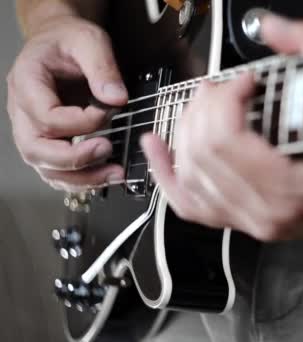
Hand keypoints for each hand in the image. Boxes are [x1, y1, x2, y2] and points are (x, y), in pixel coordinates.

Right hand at [7, 15, 126, 191]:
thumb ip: (103, 67)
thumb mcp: (89, 41)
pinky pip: (56, 170)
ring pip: (44, 167)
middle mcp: (23, 110)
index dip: (80, 122)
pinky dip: (80, 179)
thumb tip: (117, 98)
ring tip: (113, 173)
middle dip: (74, 159)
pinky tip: (104, 175)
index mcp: (27, 82)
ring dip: (80, 177)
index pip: (46, 117)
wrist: (60, 42)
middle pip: (35, 150)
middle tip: (106, 151)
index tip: (108, 112)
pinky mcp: (48, 140)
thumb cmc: (69, 40)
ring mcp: (32, 129)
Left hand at [141, 14, 302, 240]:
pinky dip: (168, 176)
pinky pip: (191, 205)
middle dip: (204, 108)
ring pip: (190, 176)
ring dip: (186, 132)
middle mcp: (270, 213)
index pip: (227, 138)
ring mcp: (255, 222)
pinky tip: (156, 149)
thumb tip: (271, 26)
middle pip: (203, 154)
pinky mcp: (247, 221)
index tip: (245, 79)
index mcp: (294, 187)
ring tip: (201, 104)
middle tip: (223, 87)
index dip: (226, 97)